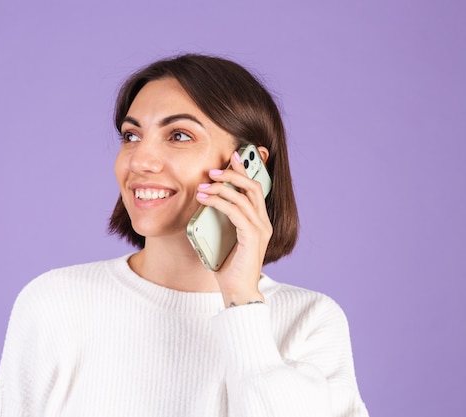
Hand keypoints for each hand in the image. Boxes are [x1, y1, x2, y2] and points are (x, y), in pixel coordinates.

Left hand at [196, 150, 271, 306]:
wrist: (237, 292)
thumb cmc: (228, 268)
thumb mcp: (223, 238)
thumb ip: (220, 220)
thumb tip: (204, 200)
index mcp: (259, 222)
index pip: (254, 189)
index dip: (244, 171)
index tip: (232, 157)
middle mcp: (263, 223)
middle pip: (252, 187)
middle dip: (232, 174)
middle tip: (212, 170)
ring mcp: (260, 230)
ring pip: (243, 197)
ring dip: (220, 188)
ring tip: (202, 186)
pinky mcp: (252, 237)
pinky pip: (235, 212)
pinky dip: (219, 202)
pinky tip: (205, 199)